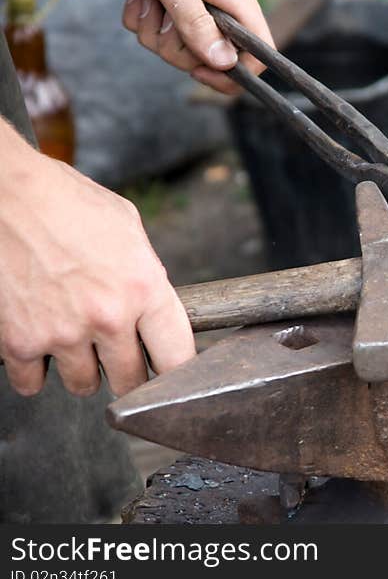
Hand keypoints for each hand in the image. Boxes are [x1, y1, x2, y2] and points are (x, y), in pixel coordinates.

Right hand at [0, 120, 194, 396]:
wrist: (4, 192)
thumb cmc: (65, 202)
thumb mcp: (128, 230)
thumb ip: (147, 276)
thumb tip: (157, 311)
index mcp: (145, 289)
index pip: (178, 358)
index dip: (175, 369)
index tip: (168, 370)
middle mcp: (108, 317)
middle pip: (132, 381)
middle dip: (127, 372)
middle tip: (118, 354)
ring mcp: (63, 333)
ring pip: (84, 386)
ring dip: (82, 370)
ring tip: (76, 339)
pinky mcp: (19, 341)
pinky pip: (32, 383)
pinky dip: (35, 369)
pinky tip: (40, 340)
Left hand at [99, 0, 273, 93]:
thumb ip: (196, 21)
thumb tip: (225, 63)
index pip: (258, 49)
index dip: (235, 71)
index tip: (201, 71)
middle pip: (213, 54)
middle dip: (177, 46)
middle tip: (159, 16)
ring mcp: (201, 0)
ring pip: (183, 45)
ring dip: (155, 30)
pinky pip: (162, 31)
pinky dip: (144, 19)